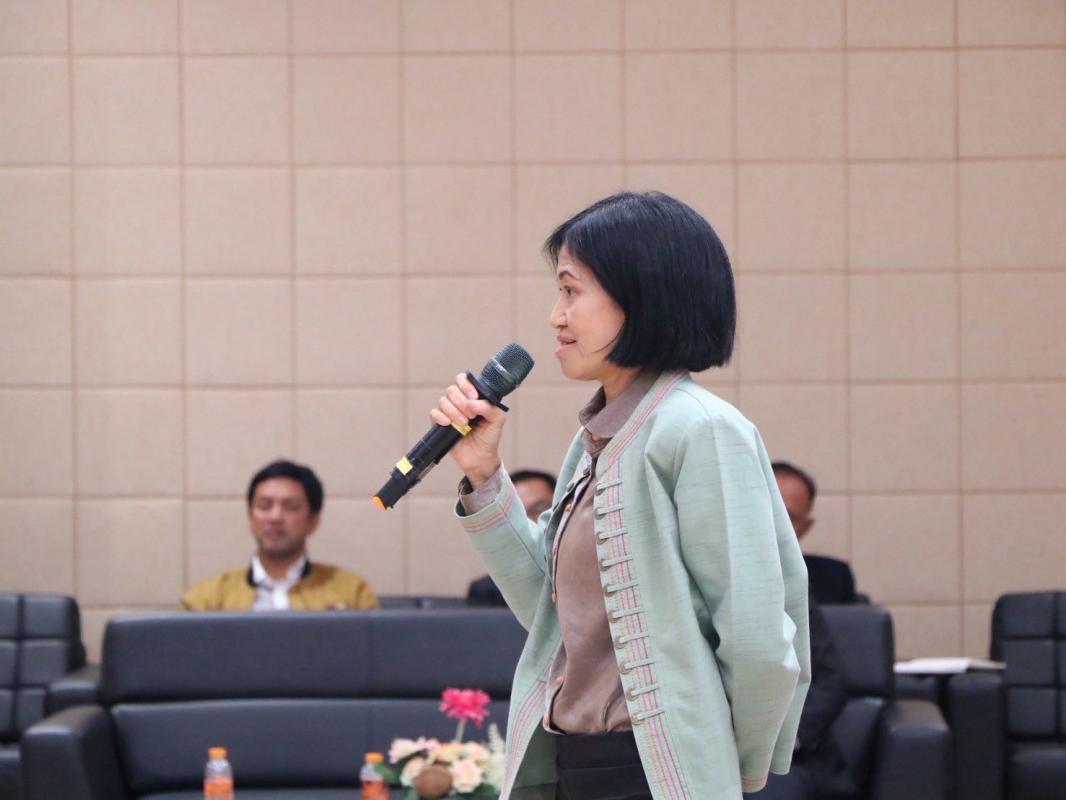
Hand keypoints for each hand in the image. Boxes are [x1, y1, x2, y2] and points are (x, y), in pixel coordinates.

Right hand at [430, 372, 506, 486]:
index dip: (466, 385)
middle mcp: (459, 402)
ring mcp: (449, 412)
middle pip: (452, 390)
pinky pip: (434, 413)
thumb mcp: (497, 421)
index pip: (463, 380)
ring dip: (454, 411)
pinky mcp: (440, 423)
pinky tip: (449, 424)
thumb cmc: (489, 437)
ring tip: (464, 424)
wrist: (480, 458)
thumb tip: (472, 402)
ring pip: (443, 401)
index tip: (474, 397)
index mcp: (473, 397)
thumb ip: (490, 407)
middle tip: (472, 416)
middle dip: (462, 402)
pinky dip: (441, 417)